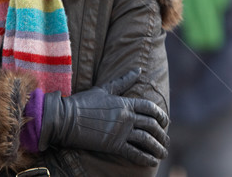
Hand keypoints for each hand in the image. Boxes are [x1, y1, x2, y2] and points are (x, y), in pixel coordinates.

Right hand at [39, 69, 168, 165]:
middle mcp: (126, 117)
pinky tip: (152, 161)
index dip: (161, 115)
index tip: (165, 122)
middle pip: (152, 125)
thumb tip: (138, 69)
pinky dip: (146, 158)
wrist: (66, 118)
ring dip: (158, 148)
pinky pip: (135, 153)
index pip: (150, 107)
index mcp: (125, 102)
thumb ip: (123, 80)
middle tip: (166, 141)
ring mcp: (121, 131)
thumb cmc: (84, 102)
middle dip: (162, 134)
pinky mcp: (114, 145)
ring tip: (162, 153)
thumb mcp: (105, 89)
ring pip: (147, 140)